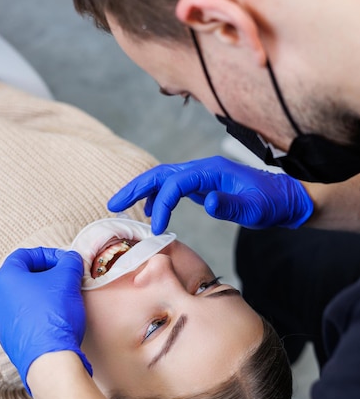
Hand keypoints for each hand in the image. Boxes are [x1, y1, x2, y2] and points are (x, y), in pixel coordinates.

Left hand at [0, 247, 91, 394]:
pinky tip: (56, 318)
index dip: (49, 255)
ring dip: (44, 294)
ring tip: (64, 298)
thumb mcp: (68, 279)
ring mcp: (0, 320)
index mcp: (5, 278)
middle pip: (23, 276)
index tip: (67, 262)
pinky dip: (40, 312)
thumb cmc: (54, 315)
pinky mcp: (8, 338)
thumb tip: (71, 259)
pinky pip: (24, 317)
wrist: (49, 359)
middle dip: (48, 274)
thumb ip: (70, 262)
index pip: (25, 255)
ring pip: (24, 297)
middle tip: (67, 278)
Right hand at [108, 155, 313, 233]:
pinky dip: (157, 196)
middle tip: (113, 204)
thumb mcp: (256, 209)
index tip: (156, 229)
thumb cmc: (272, 203)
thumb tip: (206, 202)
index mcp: (213, 172)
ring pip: (164, 178)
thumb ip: (231, 205)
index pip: (176, 183)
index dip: (161, 204)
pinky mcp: (203, 185)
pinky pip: (173, 187)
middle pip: (160, 173)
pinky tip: (150, 210)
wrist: (286, 198)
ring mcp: (202, 176)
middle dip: (135, 187)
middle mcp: (203, 169)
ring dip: (141, 190)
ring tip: (121, 206)